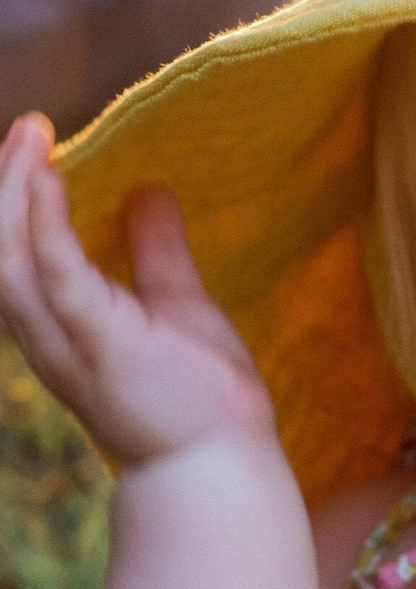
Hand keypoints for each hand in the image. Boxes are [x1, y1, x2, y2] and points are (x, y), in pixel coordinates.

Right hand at [0, 112, 275, 467]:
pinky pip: (56, 277)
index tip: (33, 145)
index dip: (16, 200)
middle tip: (27, 126)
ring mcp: (67, 341)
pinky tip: (51, 178)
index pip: (18, 252)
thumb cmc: (200, 396)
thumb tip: (149, 194)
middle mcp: (49, 334)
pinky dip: (46, 225)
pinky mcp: (97, 343)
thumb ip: (158, 253)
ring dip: (11, 195)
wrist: (220, 462)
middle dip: (1, 185)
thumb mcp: (178, 304)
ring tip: (30, 137)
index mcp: (63, 323)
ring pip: (8, 259)